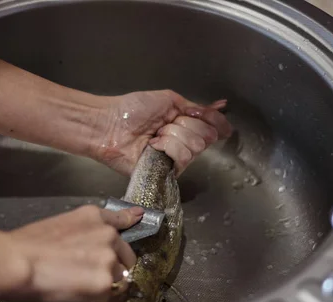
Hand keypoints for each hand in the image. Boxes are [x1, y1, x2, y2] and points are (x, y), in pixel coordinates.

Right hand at [4, 205, 142, 301]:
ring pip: (116, 282)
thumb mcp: (56, 227)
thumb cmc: (23, 247)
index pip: (121, 219)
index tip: (138, 216)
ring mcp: (109, 260)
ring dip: (99, 291)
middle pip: (124, 258)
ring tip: (73, 295)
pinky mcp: (105, 284)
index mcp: (93, 217)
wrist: (14, 261)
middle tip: (86, 281)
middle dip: (111, 271)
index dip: (130, 219)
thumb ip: (80, 234)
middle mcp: (108, 235)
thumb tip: (84, 250)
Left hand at [93, 90, 232, 175]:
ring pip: (195, 147)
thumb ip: (195, 107)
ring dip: (174, 136)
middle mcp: (183, 141)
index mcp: (184, 124)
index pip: (212, 125)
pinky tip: (153, 146)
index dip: (216, 121)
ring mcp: (175, 158)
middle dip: (187, 126)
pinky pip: (182, 159)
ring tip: (155, 136)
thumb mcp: (169, 99)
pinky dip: (168, 147)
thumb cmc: (134, 109)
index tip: (211, 115)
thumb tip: (221, 107)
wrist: (112, 124)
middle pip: (206, 136)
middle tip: (165, 124)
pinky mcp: (167, 171)